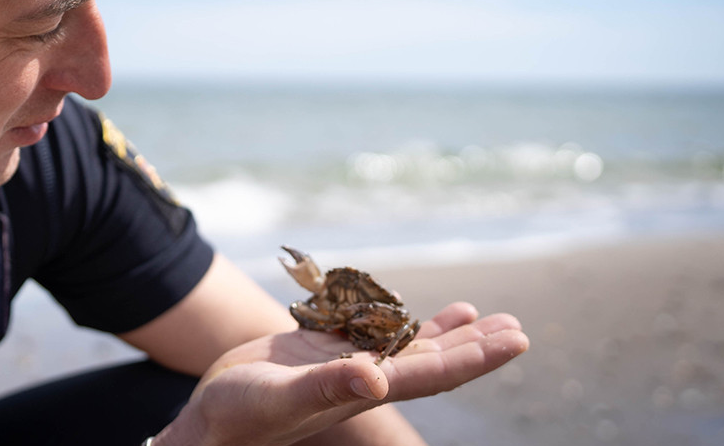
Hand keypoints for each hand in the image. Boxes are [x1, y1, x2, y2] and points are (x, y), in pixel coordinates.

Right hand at [152, 302, 527, 445]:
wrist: (210, 420)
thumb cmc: (241, 417)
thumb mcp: (282, 399)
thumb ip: (328, 386)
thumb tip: (377, 378)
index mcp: (362, 392)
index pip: (432, 374)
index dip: (475, 358)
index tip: (514, 340)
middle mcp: (361, 379)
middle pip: (432, 361)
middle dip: (475, 345)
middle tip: (518, 327)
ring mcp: (341, 365)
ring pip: (405, 345)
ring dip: (444, 333)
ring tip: (481, 313)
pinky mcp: (318, 351)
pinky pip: (367, 330)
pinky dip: (392, 318)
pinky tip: (408, 307)